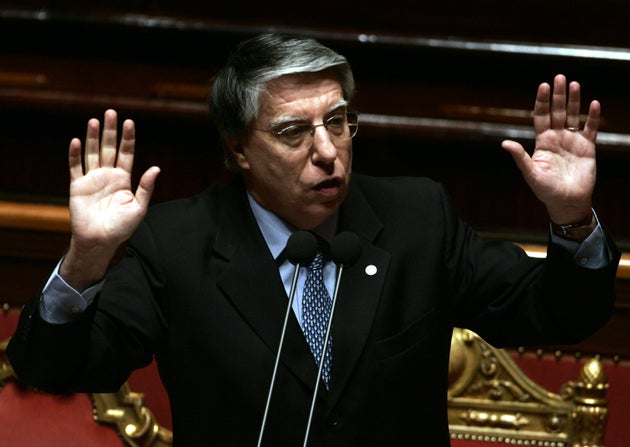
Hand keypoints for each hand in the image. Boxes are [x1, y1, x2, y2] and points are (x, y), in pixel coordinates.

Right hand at [61, 109, 159, 289]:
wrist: (100, 241)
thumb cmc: (122, 227)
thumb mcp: (139, 208)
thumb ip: (146, 187)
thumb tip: (156, 168)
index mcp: (124, 179)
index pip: (126, 153)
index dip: (128, 138)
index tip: (130, 122)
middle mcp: (108, 176)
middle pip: (109, 148)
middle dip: (110, 131)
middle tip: (111, 112)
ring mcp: (92, 179)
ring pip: (93, 153)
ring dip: (93, 138)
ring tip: (95, 121)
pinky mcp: (77, 186)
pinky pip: (76, 168)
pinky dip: (75, 155)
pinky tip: (77, 141)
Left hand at [501, 74, 599, 223]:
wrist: (567, 202)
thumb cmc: (545, 190)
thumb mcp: (530, 173)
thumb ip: (520, 157)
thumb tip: (504, 143)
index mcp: (542, 142)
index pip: (541, 117)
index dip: (542, 102)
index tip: (543, 86)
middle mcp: (556, 138)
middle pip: (557, 112)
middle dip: (558, 95)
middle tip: (559, 77)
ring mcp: (572, 141)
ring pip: (573, 116)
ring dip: (574, 101)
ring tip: (574, 84)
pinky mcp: (587, 148)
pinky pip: (590, 129)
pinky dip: (592, 117)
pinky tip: (593, 104)